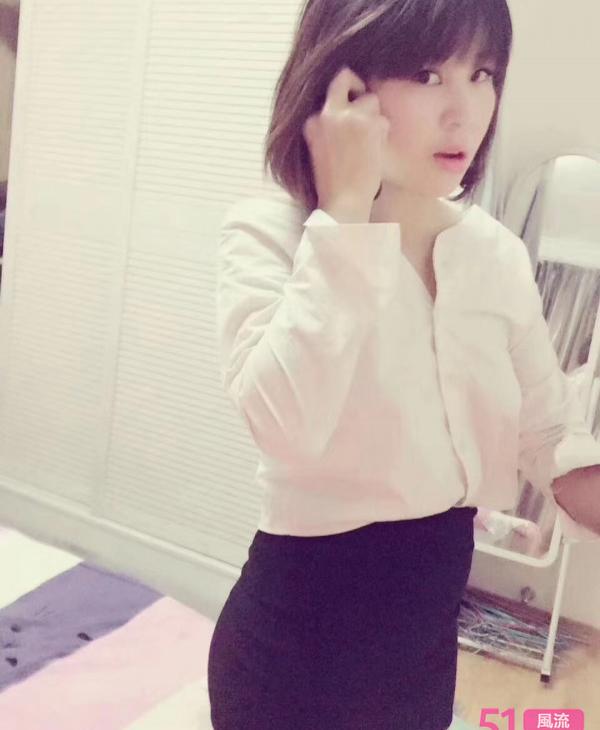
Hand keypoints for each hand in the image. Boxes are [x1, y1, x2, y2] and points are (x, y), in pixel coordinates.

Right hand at [302, 66, 388, 215]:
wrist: (343, 201)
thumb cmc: (333, 184)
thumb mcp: (318, 150)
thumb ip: (326, 127)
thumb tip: (341, 111)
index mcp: (312, 122)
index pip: (328, 90)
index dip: (344, 93)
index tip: (350, 103)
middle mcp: (328, 113)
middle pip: (346, 77)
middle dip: (357, 85)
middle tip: (364, 108)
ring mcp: (349, 116)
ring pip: (371, 100)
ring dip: (373, 118)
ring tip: (367, 145)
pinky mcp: (369, 123)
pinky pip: (383, 120)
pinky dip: (382, 135)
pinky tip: (373, 153)